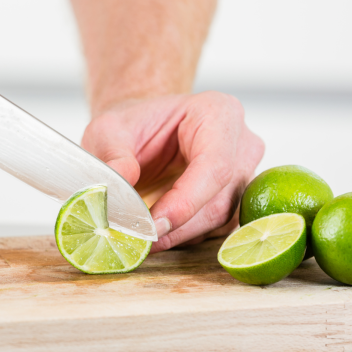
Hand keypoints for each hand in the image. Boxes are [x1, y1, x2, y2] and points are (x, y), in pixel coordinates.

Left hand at [82, 92, 264, 251]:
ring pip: (219, 221)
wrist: (141, 133)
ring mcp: (244, 176)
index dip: (185, 202)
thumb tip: (118, 184)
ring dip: (178, 235)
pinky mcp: (235, 202)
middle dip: (177, 226)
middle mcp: (242, 144)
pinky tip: (155, 232)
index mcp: (218, 113)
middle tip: (137, 238)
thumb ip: (112, 155)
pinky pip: (213, 230)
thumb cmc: (131, 125)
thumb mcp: (108, 131)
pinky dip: (181, 236)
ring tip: (139, 235)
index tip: (153, 225)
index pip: (215, 165)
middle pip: (220, 200)